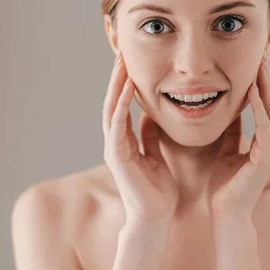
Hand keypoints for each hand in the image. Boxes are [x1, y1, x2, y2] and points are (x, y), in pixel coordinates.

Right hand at [103, 53, 177, 222]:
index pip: (122, 105)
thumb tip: (150, 117)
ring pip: (111, 109)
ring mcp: (114, 148)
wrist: (155, 217)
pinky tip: (128, 87)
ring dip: (116, 85)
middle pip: (113, 102)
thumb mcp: (156, 155)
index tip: (131, 62)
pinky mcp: (117, 155)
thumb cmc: (157, 190)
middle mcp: (116, 141)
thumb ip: (150, 136)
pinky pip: (118, 125)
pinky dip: (122, 105)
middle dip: (117, 78)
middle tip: (121, 52)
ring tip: (121, 63)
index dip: (125, 83)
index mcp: (126, 141)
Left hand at [210, 53, 269, 219]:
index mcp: (264, 142)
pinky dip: (259, 108)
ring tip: (261, 65)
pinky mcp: (264, 159)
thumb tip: (229, 112)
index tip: (257, 62)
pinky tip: (253, 91)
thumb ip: (232, 132)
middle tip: (264, 54)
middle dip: (267, 79)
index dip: (261, 83)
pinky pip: (264, 128)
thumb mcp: (227, 150)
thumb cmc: (224, 185)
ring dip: (266, 87)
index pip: (264, 105)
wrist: (225, 213)